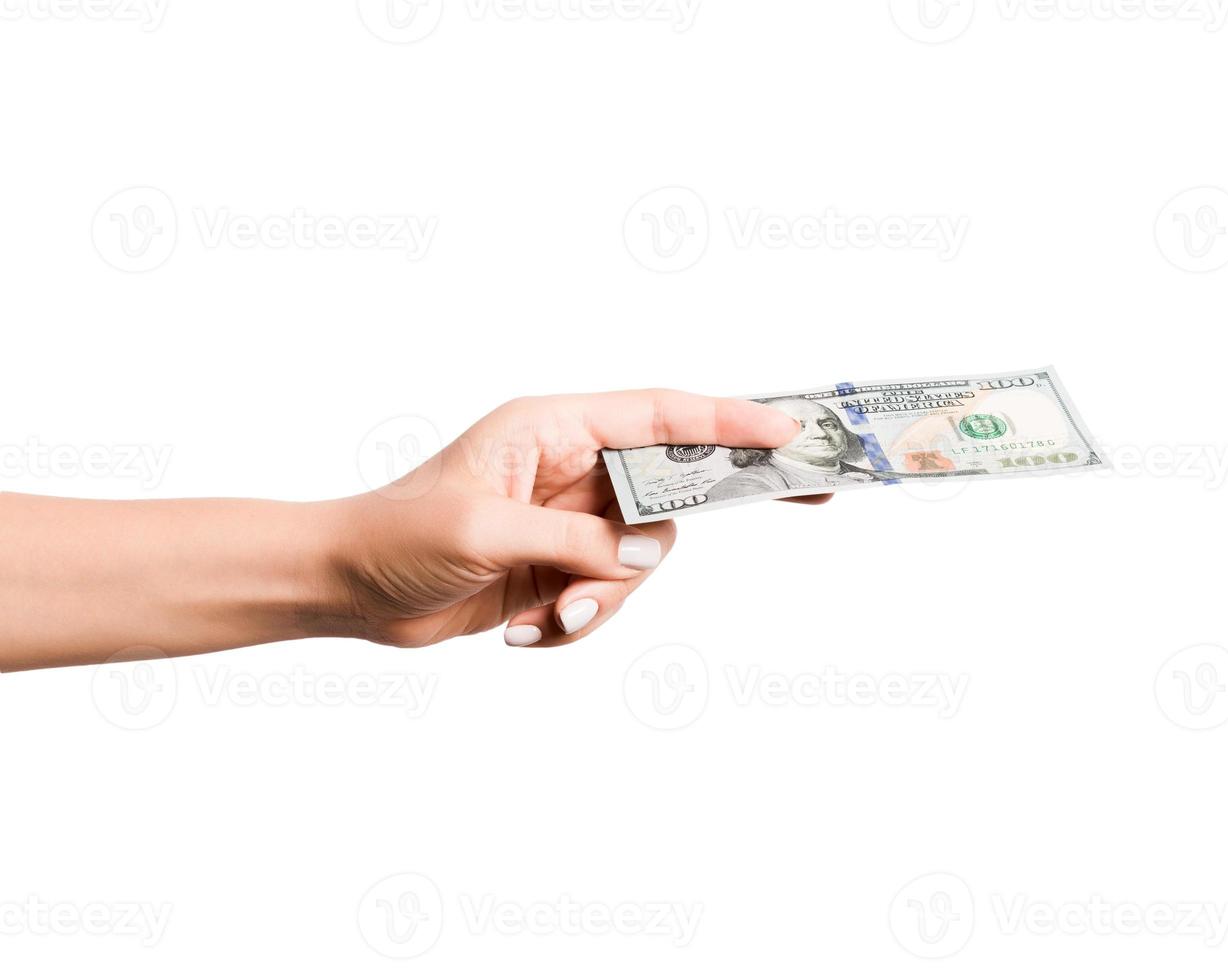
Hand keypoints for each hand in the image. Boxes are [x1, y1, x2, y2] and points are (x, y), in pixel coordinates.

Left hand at [336, 390, 801, 648]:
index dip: (729, 421)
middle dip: (677, 528)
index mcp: (550, 429)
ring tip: (549, 614)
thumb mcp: (485, 531)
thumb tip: (642, 550)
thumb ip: (574, 536)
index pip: (659, 416)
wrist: (344, 589)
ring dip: (604, 598)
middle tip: (794, 505)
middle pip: (667, 491)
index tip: (790, 432)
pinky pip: (606, 598)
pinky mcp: (560, 568)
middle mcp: (569, 469)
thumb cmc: (393, 536)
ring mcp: (569, 521)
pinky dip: (576, 622)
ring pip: (640, 559)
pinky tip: (522, 628)